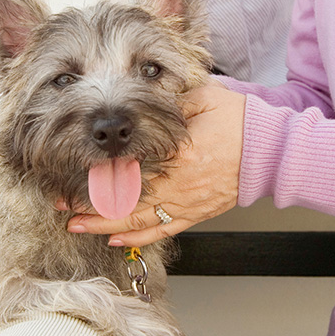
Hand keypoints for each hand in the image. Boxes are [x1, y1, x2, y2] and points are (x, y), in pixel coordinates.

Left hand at [64, 84, 245, 246]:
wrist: (273, 150)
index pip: (131, 166)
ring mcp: (187, 203)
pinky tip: (113, 238)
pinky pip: (161, 230)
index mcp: (180, 154)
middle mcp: (180, 184)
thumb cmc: (241, 121)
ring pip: (138, 220)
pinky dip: (136, 237)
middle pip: (126, 199)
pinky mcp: (196, 213)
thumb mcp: (204, 98)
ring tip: (76, 224)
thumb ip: (170, 99)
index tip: (75, 171)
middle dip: (91, 204)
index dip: (100, 172)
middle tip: (61, 203)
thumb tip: (139, 97)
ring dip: (104, 224)